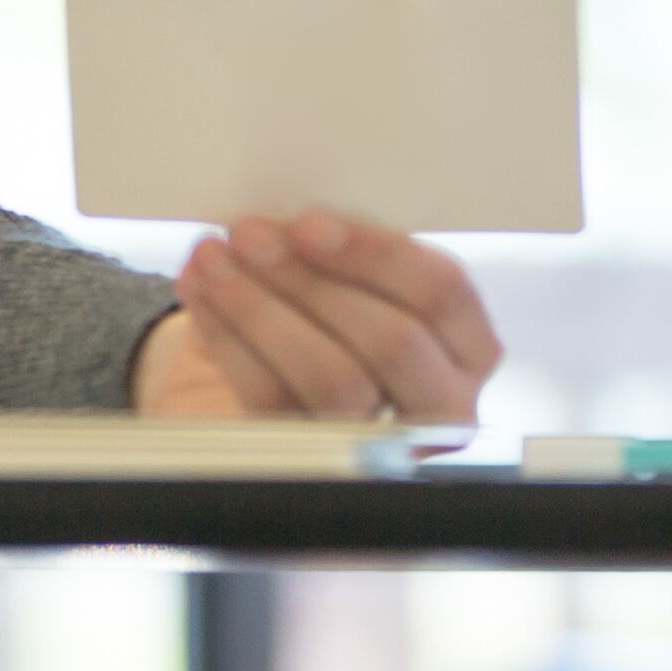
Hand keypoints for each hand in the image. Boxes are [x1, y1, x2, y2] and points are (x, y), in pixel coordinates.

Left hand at [134, 211, 503, 420]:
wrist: (270, 384)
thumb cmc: (328, 310)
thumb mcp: (357, 278)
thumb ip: (352, 250)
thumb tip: (299, 211)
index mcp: (469, 343)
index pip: (444, 293)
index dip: (377, 255)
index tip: (309, 223)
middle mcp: (443, 401)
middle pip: (394, 341)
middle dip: (313, 281)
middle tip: (250, 234)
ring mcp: (382, 439)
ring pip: (333, 377)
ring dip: (262, 308)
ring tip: (214, 258)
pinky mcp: (317, 459)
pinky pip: (273, 401)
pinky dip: (229, 338)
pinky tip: (203, 292)